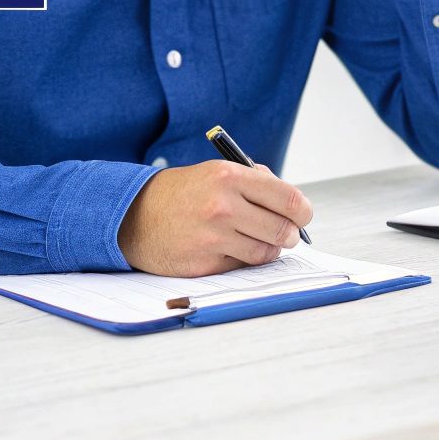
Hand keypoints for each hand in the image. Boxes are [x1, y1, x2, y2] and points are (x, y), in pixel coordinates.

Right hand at [117, 161, 313, 276]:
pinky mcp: (205, 263)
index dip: (303, 211)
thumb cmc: (184, 193)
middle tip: (288, 233)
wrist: (135, 214)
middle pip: (283, 229)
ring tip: (260, 241)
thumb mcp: (217, 173)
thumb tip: (294, 205)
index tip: (303, 215)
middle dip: (291, 234)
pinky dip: (244, 260)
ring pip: (266, 252)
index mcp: (230, 177)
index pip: (288, 199)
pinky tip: (233, 249)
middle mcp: (223, 206)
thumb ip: (256, 183)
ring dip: (270, 249)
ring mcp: (213, 237)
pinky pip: (242, 266)